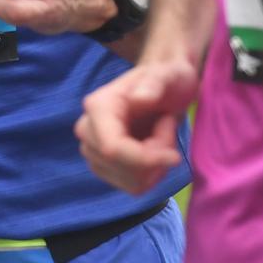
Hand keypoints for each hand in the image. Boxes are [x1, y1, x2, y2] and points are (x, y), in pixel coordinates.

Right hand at [75, 52, 197, 192]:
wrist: (166, 87)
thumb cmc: (167, 78)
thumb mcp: (168, 75)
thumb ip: (155, 83)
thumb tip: (139, 98)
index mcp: (98, 107)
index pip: (112, 149)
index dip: (144, 159)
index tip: (174, 156)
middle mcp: (88, 130)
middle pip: (120, 167)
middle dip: (152, 157)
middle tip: (166, 129)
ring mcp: (93, 151)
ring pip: (129, 181)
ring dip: (155, 166)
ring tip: (161, 137)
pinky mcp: (105, 167)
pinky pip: (133, 186)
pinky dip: (152, 174)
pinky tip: (155, 151)